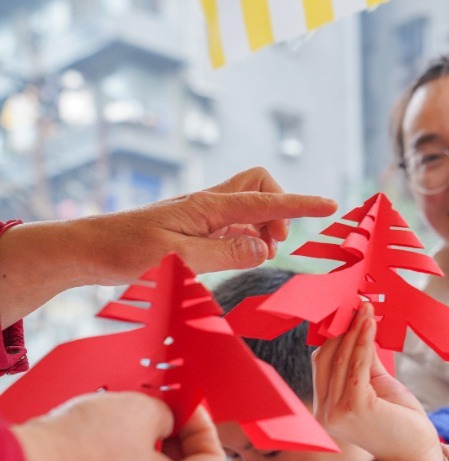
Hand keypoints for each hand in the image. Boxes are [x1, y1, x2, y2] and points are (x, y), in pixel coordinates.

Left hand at [0, 167, 336, 324]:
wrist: (89, 249)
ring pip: (250, 206)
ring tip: (257, 256)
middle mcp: (209, 204)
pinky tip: (237, 256)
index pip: (265, 201)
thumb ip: (226, 253)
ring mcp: (203, 214)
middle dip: (280, 209)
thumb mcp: (179, 258)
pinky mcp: (196, 227)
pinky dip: (246, 237)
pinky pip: (235, 223)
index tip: (330, 205)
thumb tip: (264, 249)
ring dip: (263, 228)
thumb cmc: (127, 251)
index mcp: (208, 207)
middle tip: (275, 244)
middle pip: (261, 186)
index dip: (300, 204)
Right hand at [15, 392, 224, 460]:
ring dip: (150, 452)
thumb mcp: (143, 410)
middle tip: (165, 411)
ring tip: (132, 424)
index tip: (188, 408)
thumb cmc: (85, 444)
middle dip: (178, 439)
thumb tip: (167, 421)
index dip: (205, 428)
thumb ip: (169, 415)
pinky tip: (107, 445)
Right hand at [312, 303, 444, 460]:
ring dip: (354, 330)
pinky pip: (357, 366)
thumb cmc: (399, 421)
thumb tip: (358, 327)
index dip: (333, 336)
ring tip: (365, 308)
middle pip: (327, 359)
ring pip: (342, 360)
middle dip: (342, 328)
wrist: (416, 452)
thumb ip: (363, 360)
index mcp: (326, 408)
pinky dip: (363, 341)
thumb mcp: (377, 385)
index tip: (347, 312)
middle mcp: (324, 413)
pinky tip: (370, 323)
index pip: (322, 364)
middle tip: (356, 303)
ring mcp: (336, 413)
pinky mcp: (353, 409)